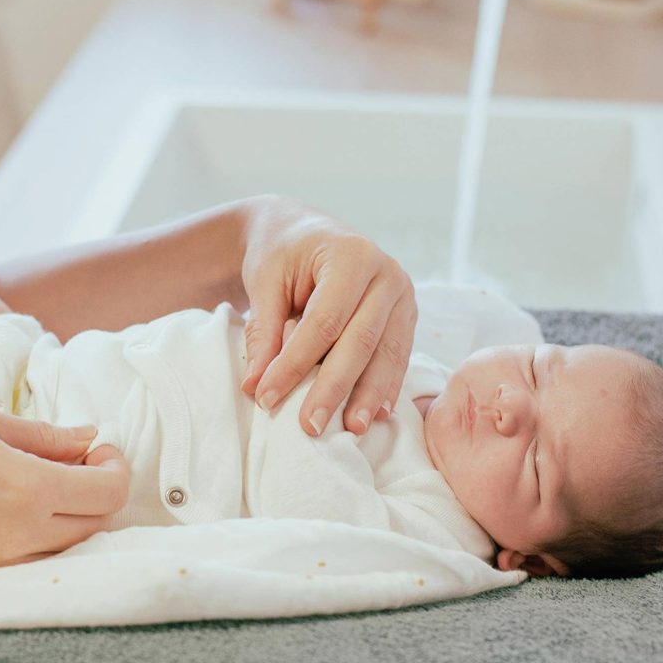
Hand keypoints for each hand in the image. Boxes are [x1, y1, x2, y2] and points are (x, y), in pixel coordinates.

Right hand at [0, 404, 129, 567]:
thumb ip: (43, 435)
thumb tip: (88, 437)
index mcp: (27, 490)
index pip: (107, 493)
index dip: (116, 468)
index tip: (101, 449)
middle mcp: (20, 536)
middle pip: (96, 525)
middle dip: (102, 491)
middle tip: (82, 462)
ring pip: (67, 547)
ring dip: (76, 516)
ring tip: (51, 480)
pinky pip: (31, 560)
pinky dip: (44, 534)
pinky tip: (22, 505)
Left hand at [241, 196, 416, 436]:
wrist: (306, 232)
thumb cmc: (282, 254)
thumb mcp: (265, 282)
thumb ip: (263, 332)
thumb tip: (256, 387)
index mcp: (351, 255)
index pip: (323, 321)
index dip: (295, 364)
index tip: (267, 398)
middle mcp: (386, 273)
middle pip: (360, 341)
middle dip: (334, 388)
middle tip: (310, 427)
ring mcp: (403, 295)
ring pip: (387, 354)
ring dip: (368, 396)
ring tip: (351, 429)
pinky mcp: (406, 316)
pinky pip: (398, 357)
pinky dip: (385, 387)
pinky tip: (374, 415)